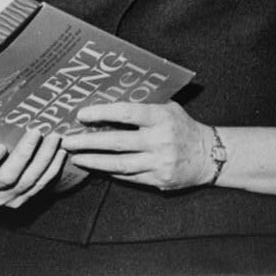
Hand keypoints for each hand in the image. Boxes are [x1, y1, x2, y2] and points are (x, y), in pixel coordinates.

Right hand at [0, 129, 67, 212]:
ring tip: (54, 138)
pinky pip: (39, 186)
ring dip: (44, 159)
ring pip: (28, 181)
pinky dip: (52, 169)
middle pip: (8, 176)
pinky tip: (60, 153)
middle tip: (36, 132)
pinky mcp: (20, 200)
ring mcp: (5, 198)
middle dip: (24, 154)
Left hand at [62, 101, 214, 190]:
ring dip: (94, 161)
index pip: (127, 113)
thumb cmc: (182, 125)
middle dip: (89, 142)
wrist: (208, 155)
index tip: (81, 115)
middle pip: (117, 142)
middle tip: (67, 141)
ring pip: (119, 164)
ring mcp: (159, 162)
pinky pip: (129, 177)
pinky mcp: (158, 180)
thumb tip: (111, 96)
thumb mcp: (168, 107)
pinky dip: (110, 172)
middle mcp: (160, 140)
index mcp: (161, 117)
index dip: (102, 113)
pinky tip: (95, 167)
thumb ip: (145, 104)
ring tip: (75, 157)